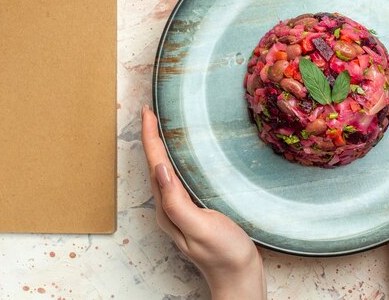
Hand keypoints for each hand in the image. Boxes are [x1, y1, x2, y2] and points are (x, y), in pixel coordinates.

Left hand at [141, 105, 265, 299]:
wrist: (240, 278)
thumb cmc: (224, 254)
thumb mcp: (200, 227)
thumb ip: (176, 201)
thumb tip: (159, 168)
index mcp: (167, 207)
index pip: (154, 164)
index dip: (150, 136)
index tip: (148, 111)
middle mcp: (169, 207)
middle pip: (154, 165)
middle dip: (151, 137)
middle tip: (152, 111)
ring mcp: (180, 210)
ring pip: (164, 171)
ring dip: (160, 147)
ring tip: (162, 125)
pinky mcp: (193, 210)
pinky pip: (178, 179)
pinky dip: (175, 160)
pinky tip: (182, 155)